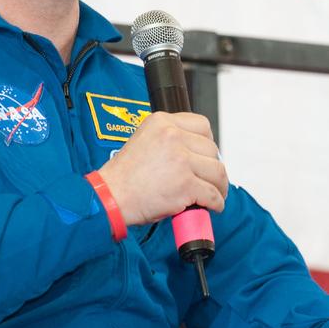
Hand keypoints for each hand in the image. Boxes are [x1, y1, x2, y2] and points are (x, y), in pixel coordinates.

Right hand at [97, 112, 226, 225]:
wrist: (110, 197)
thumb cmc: (123, 176)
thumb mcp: (144, 140)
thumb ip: (169, 139)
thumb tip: (195, 152)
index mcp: (162, 122)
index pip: (202, 125)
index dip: (207, 143)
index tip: (205, 156)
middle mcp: (172, 136)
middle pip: (211, 150)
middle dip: (212, 167)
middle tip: (209, 178)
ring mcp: (181, 159)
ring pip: (217, 171)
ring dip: (219, 185)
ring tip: (214, 193)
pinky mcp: (186, 184)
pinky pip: (212, 194)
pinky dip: (216, 202)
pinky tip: (212, 206)